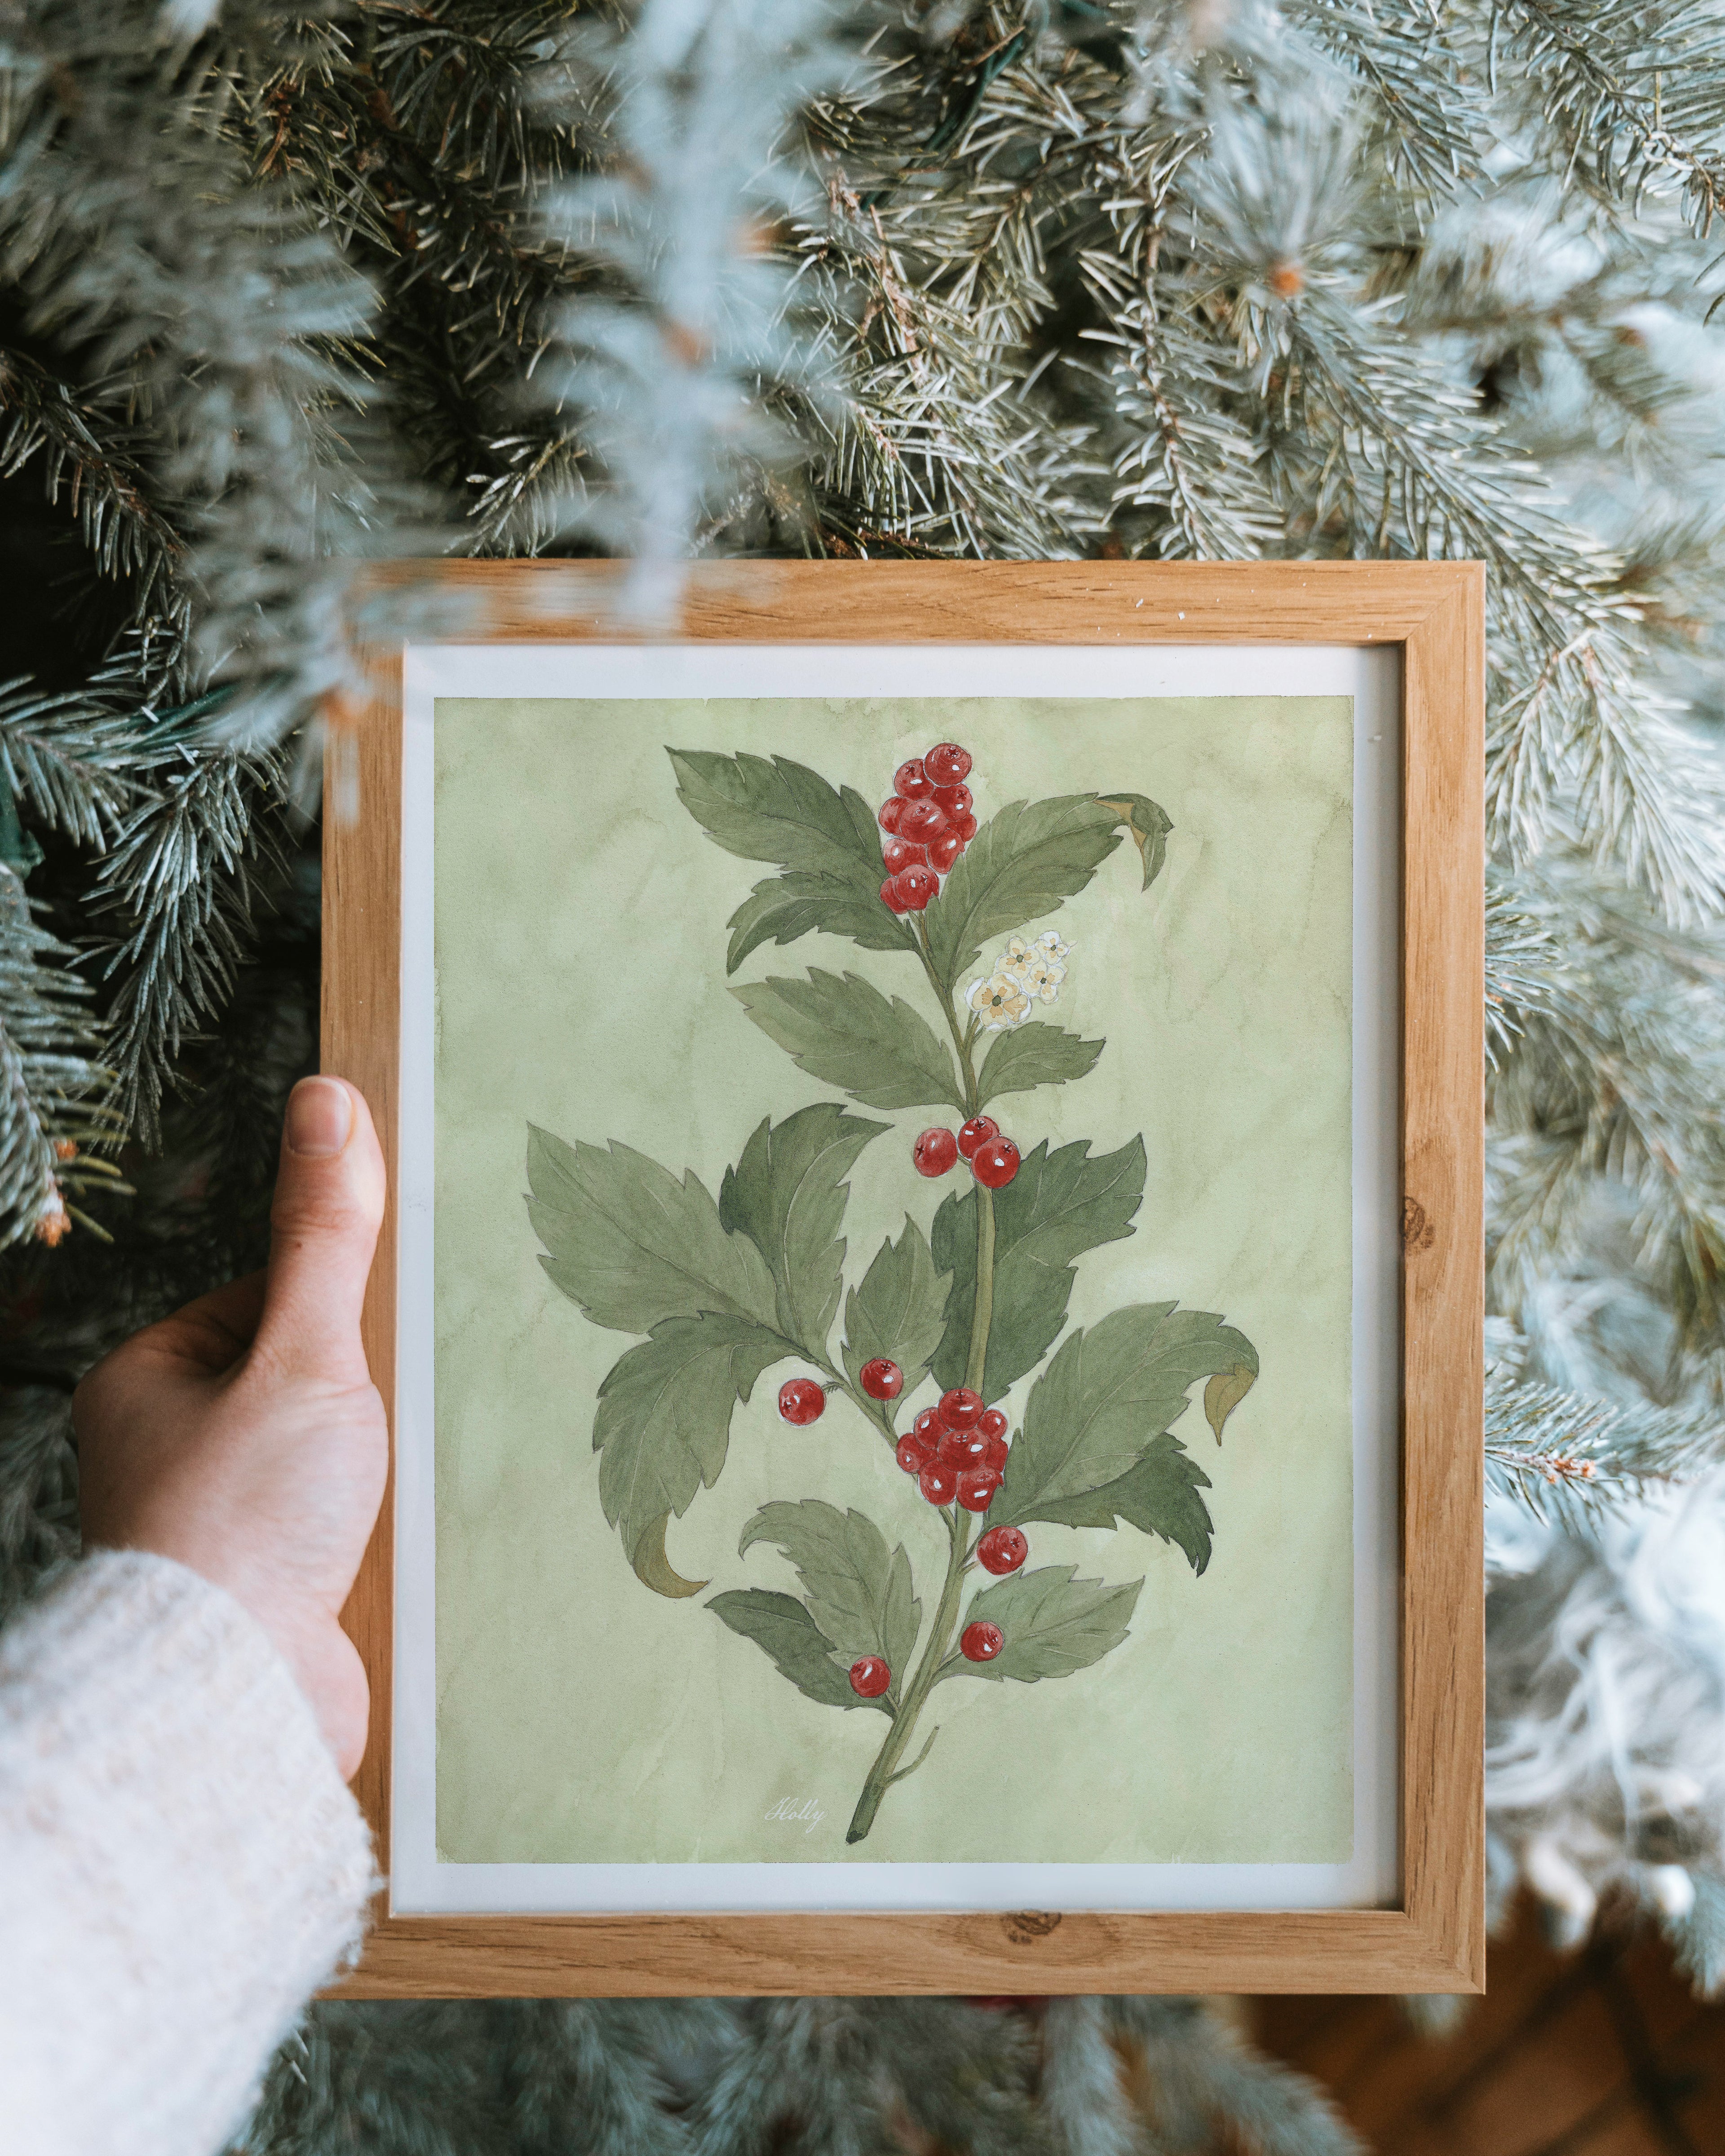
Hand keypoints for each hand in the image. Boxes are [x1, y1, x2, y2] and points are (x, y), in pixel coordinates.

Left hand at [76, 1077, 388, 1778]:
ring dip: (374, 1468)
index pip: (264, 1300)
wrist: (233, 1703)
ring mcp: (215, 1526)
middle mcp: (168, 1452)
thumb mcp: (303, 1353)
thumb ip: (325, 1234)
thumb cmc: (243, 1522)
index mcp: (148, 1383)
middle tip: (397, 1410)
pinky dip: (376, 1530)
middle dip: (361, 1394)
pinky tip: (399, 1539)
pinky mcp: (263, 1591)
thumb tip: (326, 1100)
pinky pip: (337, 1532)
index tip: (372, 1337)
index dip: (334, 1310)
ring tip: (393, 1486)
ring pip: (324, 1458)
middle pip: (299, 1380)